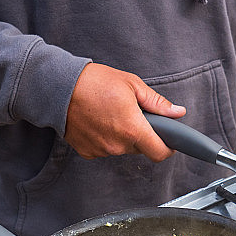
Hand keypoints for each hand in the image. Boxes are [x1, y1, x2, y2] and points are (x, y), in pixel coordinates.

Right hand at [65, 63, 185, 160]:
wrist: (57, 88)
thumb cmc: (94, 82)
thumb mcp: (132, 85)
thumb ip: (157, 103)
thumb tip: (178, 113)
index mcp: (133, 129)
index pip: (160, 153)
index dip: (168, 148)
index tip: (169, 141)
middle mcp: (118, 145)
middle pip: (141, 149)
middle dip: (142, 135)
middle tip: (133, 114)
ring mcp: (101, 150)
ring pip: (123, 148)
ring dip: (123, 136)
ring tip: (112, 114)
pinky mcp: (88, 152)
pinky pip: (105, 148)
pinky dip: (106, 138)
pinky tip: (98, 121)